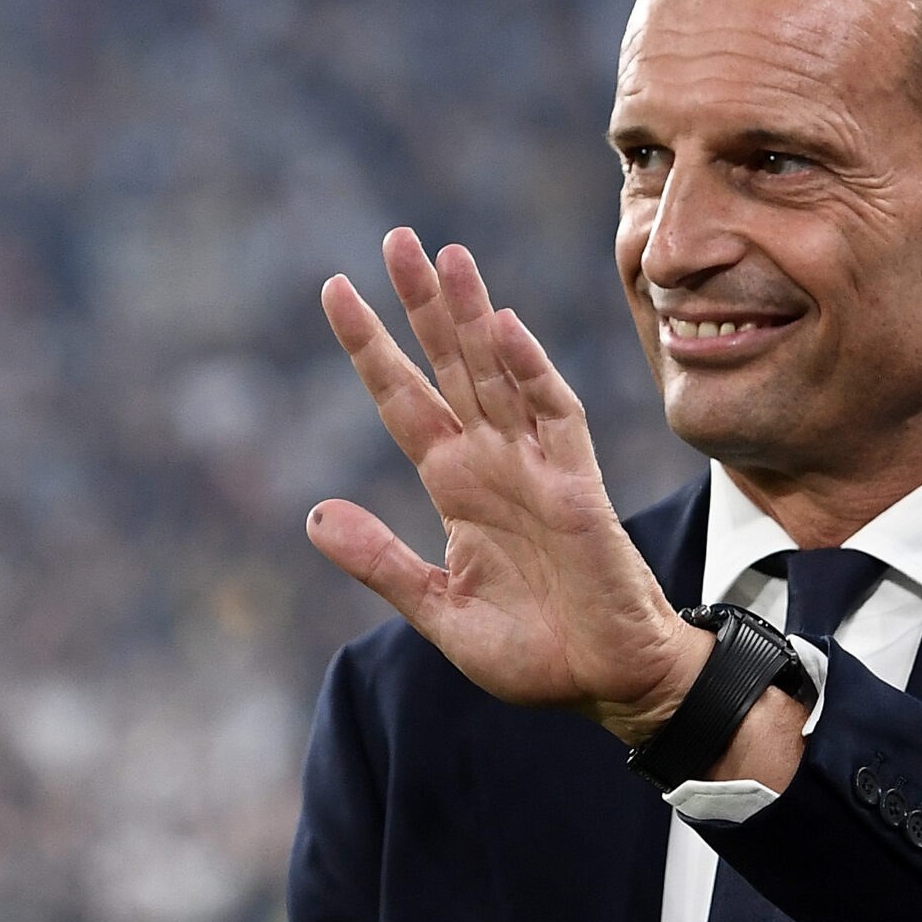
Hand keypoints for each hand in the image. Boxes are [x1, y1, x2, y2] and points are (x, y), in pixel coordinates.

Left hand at [308, 229, 707, 742]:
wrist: (608, 684)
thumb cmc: (535, 652)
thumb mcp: (438, 611)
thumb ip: (381, 562)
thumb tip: (314, 516)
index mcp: (456, 486)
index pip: (404, 400)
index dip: (370, 346)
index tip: (335, 288)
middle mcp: (494, 463)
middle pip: (451, 366)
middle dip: (423, 304)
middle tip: (396, 238)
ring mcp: (537, 469)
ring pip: (500, 374)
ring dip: (474, 316)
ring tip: (447, 254)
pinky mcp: (578, 489)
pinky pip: (555, 417)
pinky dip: (532, 372)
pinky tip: (504, 329)